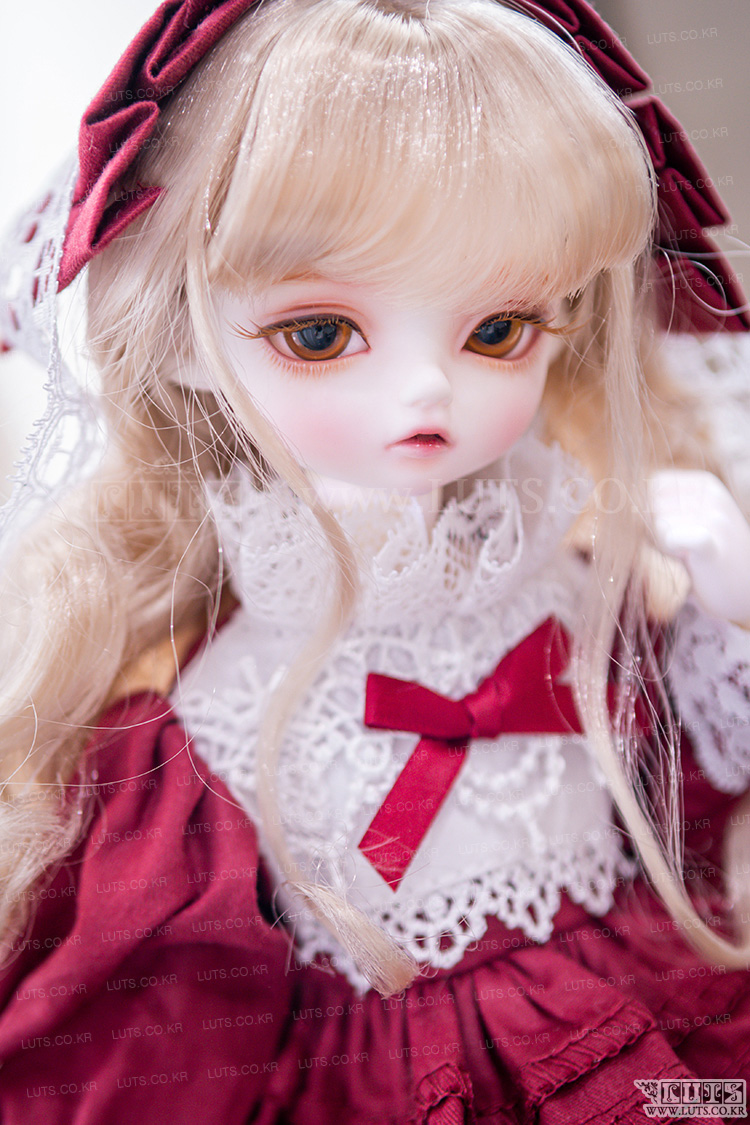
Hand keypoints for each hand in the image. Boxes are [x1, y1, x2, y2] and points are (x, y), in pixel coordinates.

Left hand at [648, 470, 749, 626]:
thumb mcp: (686, 519)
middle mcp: (710, 496)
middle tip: (681, 548)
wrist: (745, 589)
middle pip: (649, 507)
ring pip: (655, 526)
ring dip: (664, 547)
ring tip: (688, 556)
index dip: (649, 513)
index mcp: (703, 484)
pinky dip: (671, 551)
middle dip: (655, 532)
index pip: (649, 486)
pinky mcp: (710, 543)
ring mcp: (714, 518)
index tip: (673, 529)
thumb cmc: (704, 555)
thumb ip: (656, 506)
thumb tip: (616, 502)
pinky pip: (670, 537)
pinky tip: (689, 560)